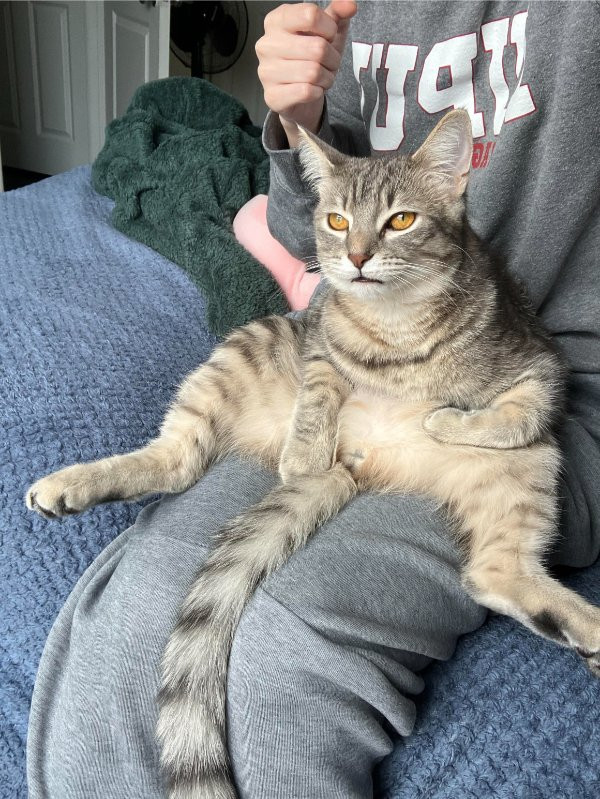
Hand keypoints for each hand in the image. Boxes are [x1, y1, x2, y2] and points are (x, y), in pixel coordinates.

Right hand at [256, 1, 356, 147]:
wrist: (299, 96)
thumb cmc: (311, 59)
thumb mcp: (326, 32)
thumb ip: (338, 14)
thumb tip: (350, 5)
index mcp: (277, 20)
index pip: (311, 15)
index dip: (329, 29)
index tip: (327, 36)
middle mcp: (267, 44)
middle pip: (317, 47)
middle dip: (332, 58)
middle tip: (328, 63)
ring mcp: (266, 71)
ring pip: (313, 72)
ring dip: (326, 77)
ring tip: (320, 77)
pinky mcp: (273, 96)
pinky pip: (306, 91)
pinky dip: (317, 92)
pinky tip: (312, 90)